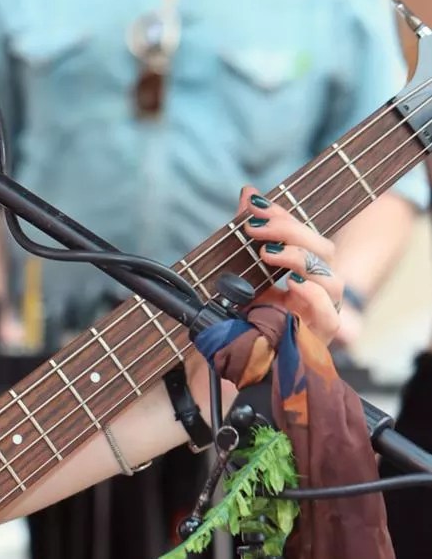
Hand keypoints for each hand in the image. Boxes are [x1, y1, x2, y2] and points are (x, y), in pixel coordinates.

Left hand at [235, 187, 344, 345]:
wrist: (224, 366)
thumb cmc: (237, 321)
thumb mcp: (238, 273)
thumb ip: (248, 235)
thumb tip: (249, 192)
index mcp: (302, 274)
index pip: (306, 236)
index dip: (285, 216)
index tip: (255, 205)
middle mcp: (316, 293)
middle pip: (324, 251)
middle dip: (291, 232)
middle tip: (255, 228)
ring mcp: (320, 317)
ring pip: (333, 281)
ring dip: (300, 260)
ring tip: (268, 254)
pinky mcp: (316, 342)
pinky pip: (330, 316)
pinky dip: (313, 296)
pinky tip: (291, 284)